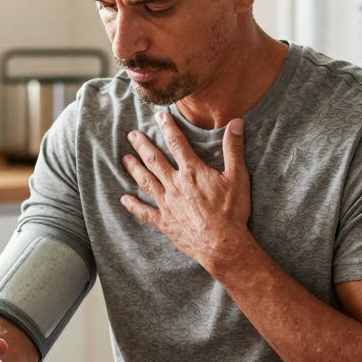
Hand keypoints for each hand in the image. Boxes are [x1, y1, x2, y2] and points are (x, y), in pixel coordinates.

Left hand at [120, 110, 257, 276]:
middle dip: (142, 146)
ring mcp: (167, 204)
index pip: (177, 143)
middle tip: (131, 135)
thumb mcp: (238, 177)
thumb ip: (234, 149)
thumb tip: (236, 122)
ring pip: (146, 182)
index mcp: (192, 172)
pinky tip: (124, 199)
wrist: (223, 245)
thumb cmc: (232, 212)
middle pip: (155, 161)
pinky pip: (145, 212)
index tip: (159, 116)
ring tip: (125, 159)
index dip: (168, 128)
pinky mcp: (165, 222)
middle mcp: (175, 185)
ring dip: (134, 169)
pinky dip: (134, 205)